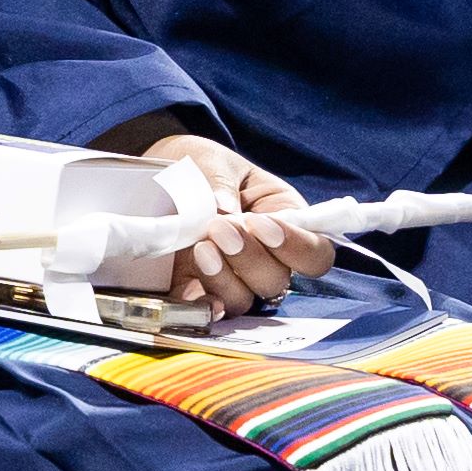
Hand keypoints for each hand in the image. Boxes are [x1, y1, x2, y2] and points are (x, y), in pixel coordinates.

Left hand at [124, 132, 331, 316]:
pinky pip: (205, 311)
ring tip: (200, 247)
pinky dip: (201, 306)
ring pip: (244, 299)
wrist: (156, 178)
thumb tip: (223, 207)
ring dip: (224, 278)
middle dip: (251, 258)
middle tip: (219, 229)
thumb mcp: (210, 160)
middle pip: (278, 280)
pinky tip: (189, 290)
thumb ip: (219, 180)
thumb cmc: (197, 165)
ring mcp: (232, 278)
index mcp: (283, 220)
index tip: (260, 226)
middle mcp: (265, 257)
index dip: (297, 246)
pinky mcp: (197, 290)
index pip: (315, 252)